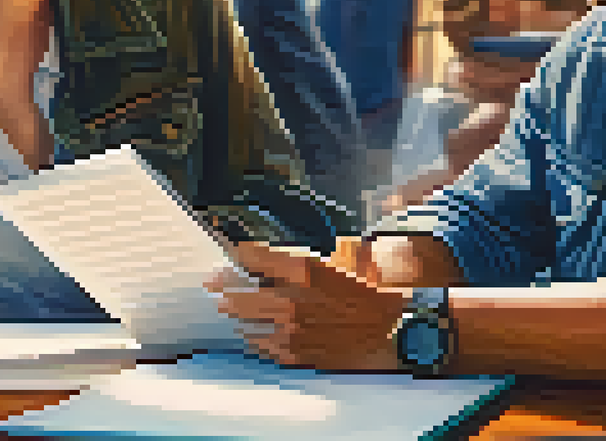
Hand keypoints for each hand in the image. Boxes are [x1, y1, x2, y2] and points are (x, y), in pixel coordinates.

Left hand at [207, 242, 409, 371]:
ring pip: (248, 322)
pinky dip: (253, 338)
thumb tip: (294, 249)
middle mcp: (293, 301)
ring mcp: (291, 332)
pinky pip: (263, 346)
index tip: (229, 255)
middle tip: (213, 283)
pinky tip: (248, 333)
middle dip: (226, 287)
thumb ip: (320, 252)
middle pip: (242, 294)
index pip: (256, 258)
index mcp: (306, 272)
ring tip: (226, 307)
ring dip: (236, 313)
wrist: (392, 335)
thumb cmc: (372, 293)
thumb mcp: (351, 259)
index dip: (238, 256)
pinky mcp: (296, 355)